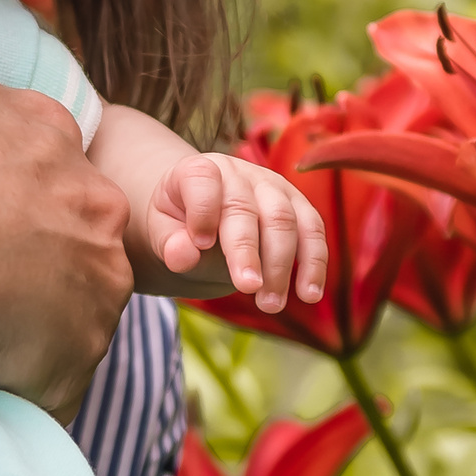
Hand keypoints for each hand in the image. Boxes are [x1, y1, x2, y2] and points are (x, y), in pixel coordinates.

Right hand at [0, 0, 131, 415]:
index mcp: (44, 132)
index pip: (30, 151)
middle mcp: (88, 204)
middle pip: (56, 231)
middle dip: (12, 253)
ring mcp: (91, 286)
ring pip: (62, 306)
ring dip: (19, 321)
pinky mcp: (78, 360)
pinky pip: (52, 378)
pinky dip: (19, 383)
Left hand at [149, 150, 328, 313]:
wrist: (206, 219)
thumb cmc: (181, 227)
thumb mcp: (162, 232)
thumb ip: (169, 243)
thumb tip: (183, 255)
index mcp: (198, 172)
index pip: (201, 181)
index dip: (202, 210)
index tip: (200, 245)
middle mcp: (238, 174)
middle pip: (247, 208)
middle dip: (249, 251)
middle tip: (249, 289)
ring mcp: (272, 187)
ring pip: (285, 219)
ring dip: (282, 265)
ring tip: (271, 303)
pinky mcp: (297, 206)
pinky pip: (312, 231)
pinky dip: (314, 263)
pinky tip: (309, 294)